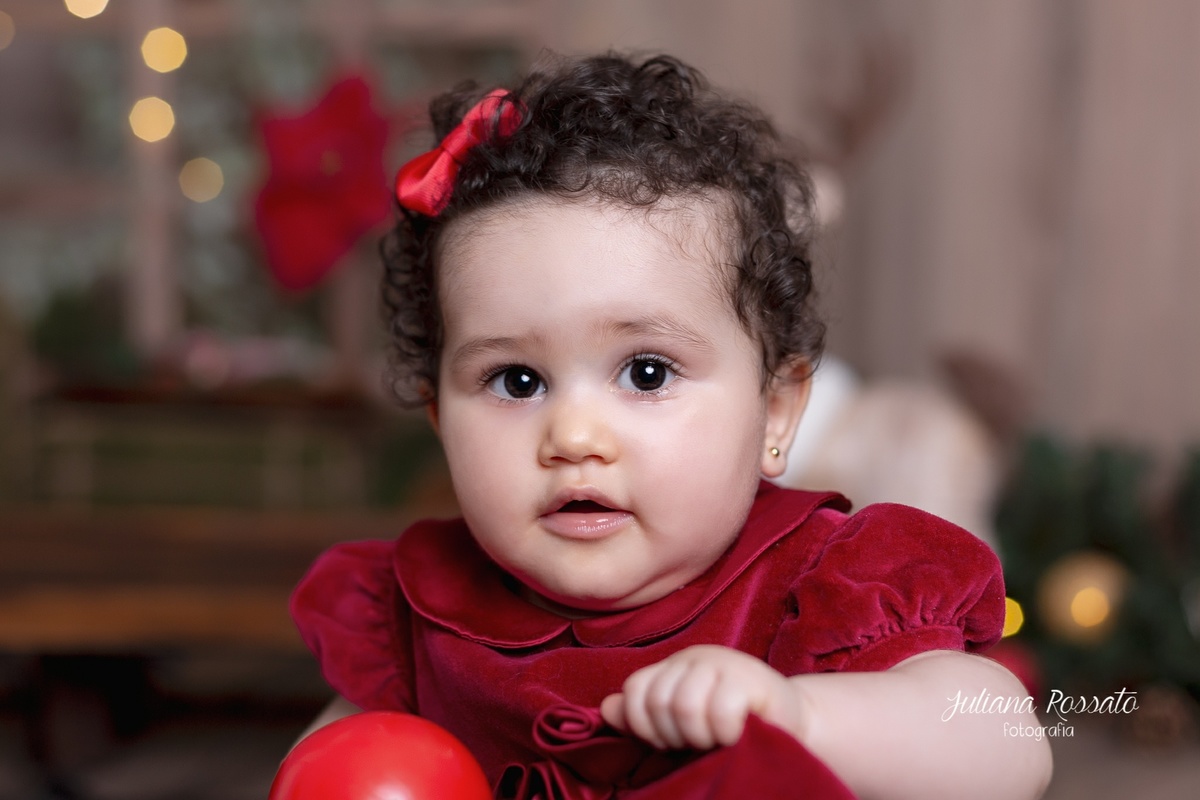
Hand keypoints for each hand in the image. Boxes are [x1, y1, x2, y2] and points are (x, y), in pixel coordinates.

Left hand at [599, 645, 802, 749]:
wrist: (788, 725)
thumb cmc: (729, 728)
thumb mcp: (679, 725)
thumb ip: (642, 716)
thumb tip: (607, 708)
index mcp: (674, 667)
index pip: (635, 690)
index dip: (644, 725)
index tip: (667, 742)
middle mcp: (695, 659)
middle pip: (658, 700)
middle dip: (673, 734)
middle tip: (698, 742)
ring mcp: (724, 664)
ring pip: (684, 704)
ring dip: (699, 735)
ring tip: (716, 740)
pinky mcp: (751, 679)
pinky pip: (720, 709)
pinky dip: (724, 732)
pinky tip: (736, 734)